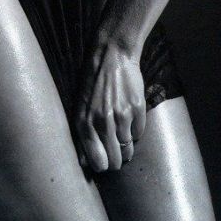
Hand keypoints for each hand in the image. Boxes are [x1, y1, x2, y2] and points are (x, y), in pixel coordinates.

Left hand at [73, 33, 146, 171]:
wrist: (112, 55)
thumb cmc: (93, 82)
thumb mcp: (80, 107)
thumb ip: (83, 134)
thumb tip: (85, 162)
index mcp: (84, 123)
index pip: (98, 162)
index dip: (102, 165)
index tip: (105, 160)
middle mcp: (102, 123)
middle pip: (115, 160)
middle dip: (117, 158)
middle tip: (116, 150)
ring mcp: (121, 116)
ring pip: (128, 148)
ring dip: (126, 144)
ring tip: (122, 130)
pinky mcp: (137, 109)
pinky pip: (139, 133)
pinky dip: (135, 129)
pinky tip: (129, 116)